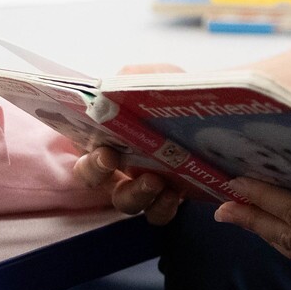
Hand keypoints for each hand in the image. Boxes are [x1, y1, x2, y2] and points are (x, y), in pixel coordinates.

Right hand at [71, 63, 187, 222]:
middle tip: (118, 164)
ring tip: (155, 181)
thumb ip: (130, 78)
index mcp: (105, 136)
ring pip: (126, 202)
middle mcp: (117, 164)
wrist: (207, 105)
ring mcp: (140, 182)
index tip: (105, 152)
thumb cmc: (168, 91)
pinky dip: (164, 207)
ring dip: (137, 196)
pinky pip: (158, 212)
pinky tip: (177, 193)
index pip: (83, 155)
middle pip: (97, 182)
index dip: (88, 160)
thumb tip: (109, 88)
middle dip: (102, 176)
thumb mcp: (151, 77)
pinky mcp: (167, 194)